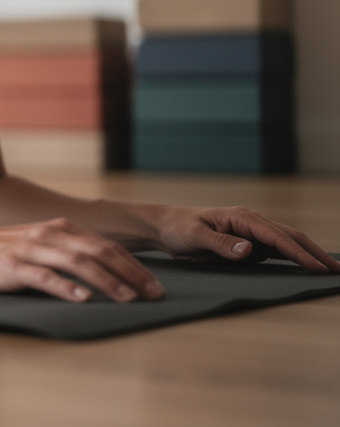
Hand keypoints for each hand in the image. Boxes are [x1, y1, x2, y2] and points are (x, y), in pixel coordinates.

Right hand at [0, 218, 164, 302]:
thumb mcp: (38, 244)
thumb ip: (66, 251)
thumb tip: (103, 271)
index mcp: (59, 229)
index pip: (106, 246)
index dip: (134, 265)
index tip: (154, 285)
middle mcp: (49, 235)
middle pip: (99, 252)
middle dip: (131, 274)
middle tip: (154, 295)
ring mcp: (30, 250)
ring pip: (77, 263)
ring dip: (107, 281)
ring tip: (128, 298)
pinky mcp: (12, 267)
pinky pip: (44, 277)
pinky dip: (66, 288)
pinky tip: (83, 299)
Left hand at [150, 205, 339, 273]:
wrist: (165, 227)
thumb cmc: (177, 228)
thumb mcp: (194, 236)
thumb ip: (221, 243)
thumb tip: (250, 250)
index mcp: (242, 218)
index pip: (277, 237)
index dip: (299, 253)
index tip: (317, 267)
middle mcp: (251, 224)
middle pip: (290, 238)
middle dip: (314, 253)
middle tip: (336, 270)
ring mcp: (252, 234)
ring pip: (286, 245)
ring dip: (308, 256)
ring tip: (329, 270)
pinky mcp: (248, 245)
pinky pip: (275, 252)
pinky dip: (293, 258)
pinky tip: (306, 267)